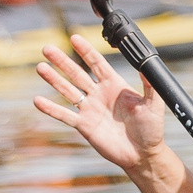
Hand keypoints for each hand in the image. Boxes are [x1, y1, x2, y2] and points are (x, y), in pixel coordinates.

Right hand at [34, 35, 167, 173]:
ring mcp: (90, 110)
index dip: (85, 50)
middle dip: (62, 61)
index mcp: (114, 85)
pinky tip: (38, 100)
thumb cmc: (151, 129)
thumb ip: (150, 85)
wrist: (142, 154)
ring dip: (54, 79)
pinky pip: (65, 115)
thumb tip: (147, 65)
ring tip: (40, 67)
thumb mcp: (154, 104)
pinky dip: (51, 108)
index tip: (74, 37)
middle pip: (77, 73)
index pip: (96, 63)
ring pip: (68, 90)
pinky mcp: (84, 126)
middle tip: (47, 48)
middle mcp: (99, 94)